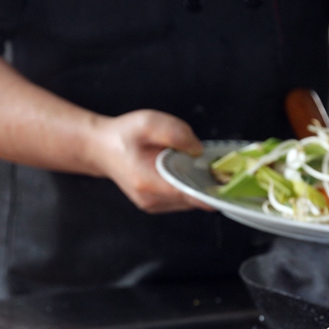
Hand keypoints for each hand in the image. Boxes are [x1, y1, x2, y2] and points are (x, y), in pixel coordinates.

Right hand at [94, 110, 212, 213]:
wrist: (100, 149)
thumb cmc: (122, 135)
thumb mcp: (148, 122)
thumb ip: (176, 133)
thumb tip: (198, 150)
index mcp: (149, 182)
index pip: (190, 195)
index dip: (212, 190)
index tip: (228, 183)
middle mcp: (152, 200)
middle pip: (194, 199)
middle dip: (207, 183)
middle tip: (216, 166)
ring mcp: (154, 206)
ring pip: (190, 201)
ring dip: (198, 185)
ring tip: (198, 165)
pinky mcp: (157, 205)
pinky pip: (182, 199)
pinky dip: (189, 186)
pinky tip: (186, 171)